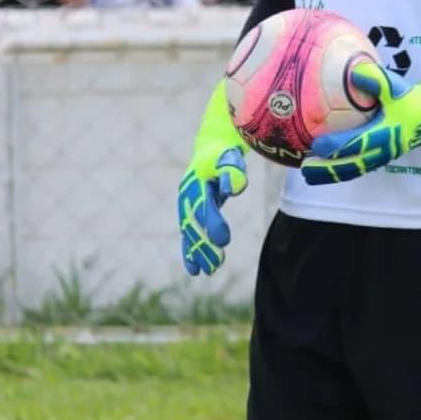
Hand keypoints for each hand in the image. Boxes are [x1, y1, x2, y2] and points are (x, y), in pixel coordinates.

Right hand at [178, 82, 248, 274]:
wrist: (212, 146)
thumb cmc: (225, 152)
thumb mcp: (230, 157)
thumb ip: (232, 171)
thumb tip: (233, 188)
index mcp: (195, 183)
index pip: (204, 206)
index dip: (213, 223)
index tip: (224, 241)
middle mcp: (187, 196)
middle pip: (194, 224)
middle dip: (203, 244)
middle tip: (215, 265)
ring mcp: (187, 205)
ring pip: (190, 232)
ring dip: (197, 252)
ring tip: (204, 272)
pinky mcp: (192, 212)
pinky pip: (189, 234)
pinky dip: (191, 251)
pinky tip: (194, 270)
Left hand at [301, 53, 420, 186]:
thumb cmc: (410, 98)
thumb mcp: (395, 86)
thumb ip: (375, 79)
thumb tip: (354, 73)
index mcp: (385, 132)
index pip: (357, 142)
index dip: (337, 146)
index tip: (317, 145)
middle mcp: (382, 149)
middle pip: (351, 164)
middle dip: (328, 168)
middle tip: (305, 169)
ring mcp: (381, 156)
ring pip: (353, 170)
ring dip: (331, 174)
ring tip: (309, 175)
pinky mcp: (380, 158)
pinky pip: (357, 168)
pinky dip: (340, 172)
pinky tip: (325, 171)